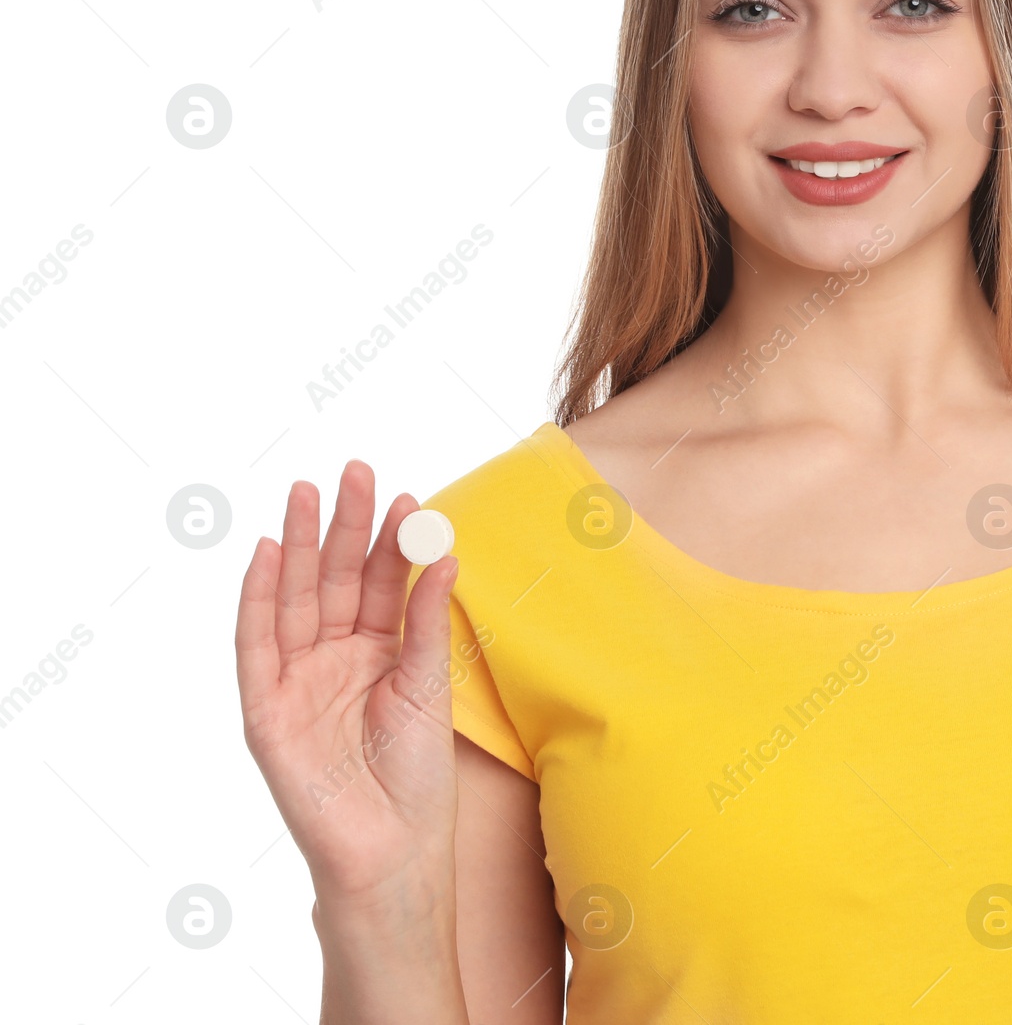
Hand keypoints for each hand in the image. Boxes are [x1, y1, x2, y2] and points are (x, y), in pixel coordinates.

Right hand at [235, 462, 460, 905]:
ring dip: (297, 546)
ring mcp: (298, 679)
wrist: (391, 848)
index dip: (387, 541)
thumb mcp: (430, 685)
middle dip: (341, 525)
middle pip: (333, 578)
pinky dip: (257, 598)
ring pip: (294, 598)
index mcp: (379, 650)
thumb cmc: (417, 774)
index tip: (404, 496)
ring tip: (305, 494)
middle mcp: (335, 656)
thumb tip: (446, 552)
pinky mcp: (266, 708)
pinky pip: (257, 644)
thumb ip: (429, 620)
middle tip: (353, 472)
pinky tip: (265, 553)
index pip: (379, 581)